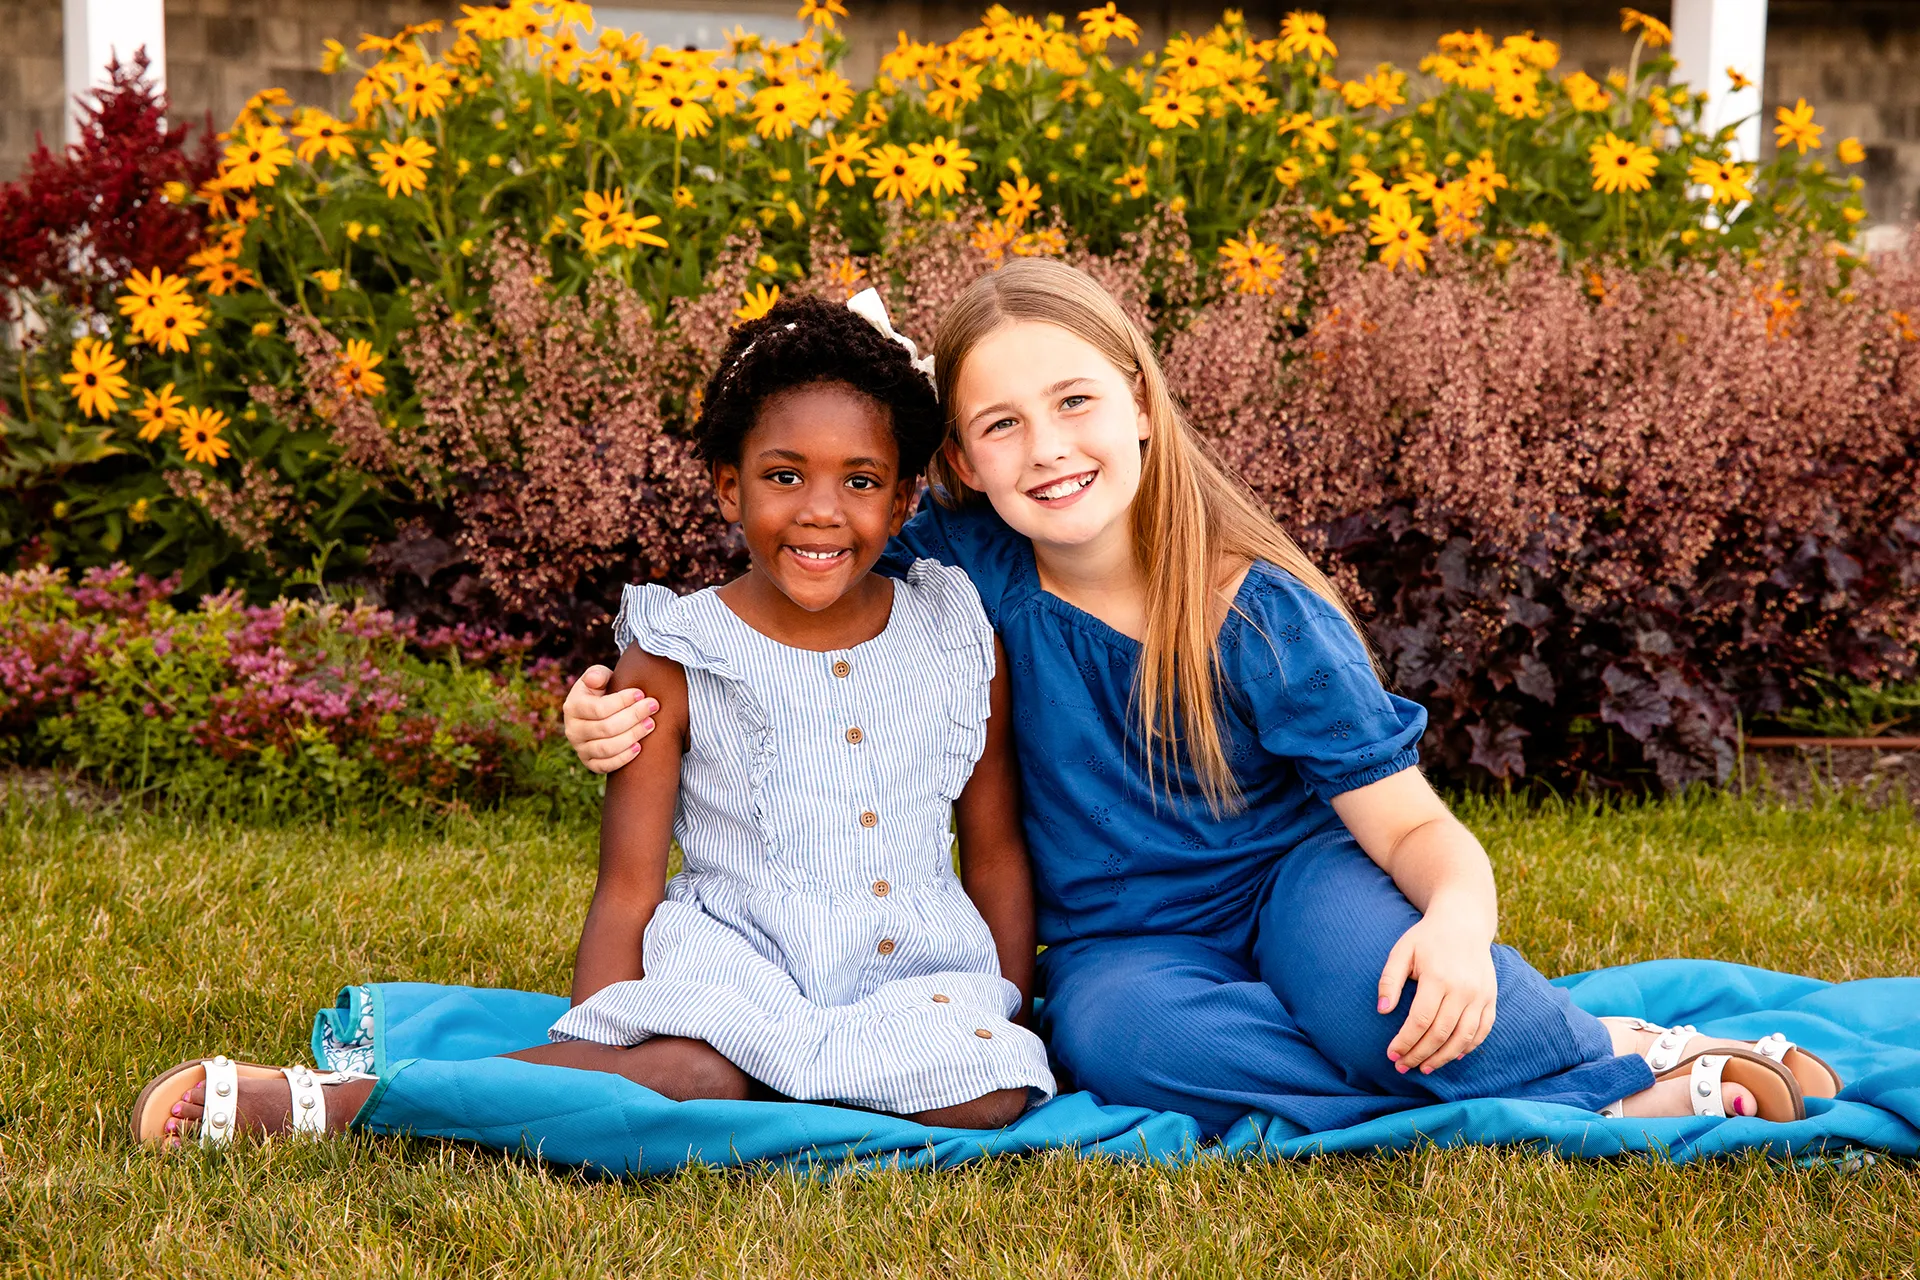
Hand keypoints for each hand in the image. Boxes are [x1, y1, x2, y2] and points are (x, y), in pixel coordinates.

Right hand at [563, 665, 657, 773]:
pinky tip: (640, 747)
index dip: (622, 701)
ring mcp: (580, 749)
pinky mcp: (590, 763)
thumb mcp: (598, 677)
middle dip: (633, 717)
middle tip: (653, 707)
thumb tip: (595, 680)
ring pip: (607, 748)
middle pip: (606, 728)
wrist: (600, 712)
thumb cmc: (602, 691)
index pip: (599, 708)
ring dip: (632, 736)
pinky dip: (623, 758)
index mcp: (573, 707)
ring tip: (650, 724)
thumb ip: (597, 674)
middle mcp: (572, 730)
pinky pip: (606, 766)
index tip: (641, 694)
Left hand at [1376, 910, 1497, 1075]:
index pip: (1420, 1021)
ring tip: (1424, 1068)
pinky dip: (1467, 1047)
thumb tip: (1383, 1011)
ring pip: (1463, 1038)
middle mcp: (1463, 989)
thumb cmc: (1426, 938)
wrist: (1463, 922)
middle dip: (1419, 1054)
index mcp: (1438, 978)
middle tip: (1402, 1066)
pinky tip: (1450, 1056)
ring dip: (1442, 1058)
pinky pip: (1482, 1031)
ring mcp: (1480, 995)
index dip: (1405, 1042)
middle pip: (1440, 1034)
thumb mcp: (1401, 951)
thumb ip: (1389, 980)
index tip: (1391, 1054)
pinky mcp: (1491, 998)